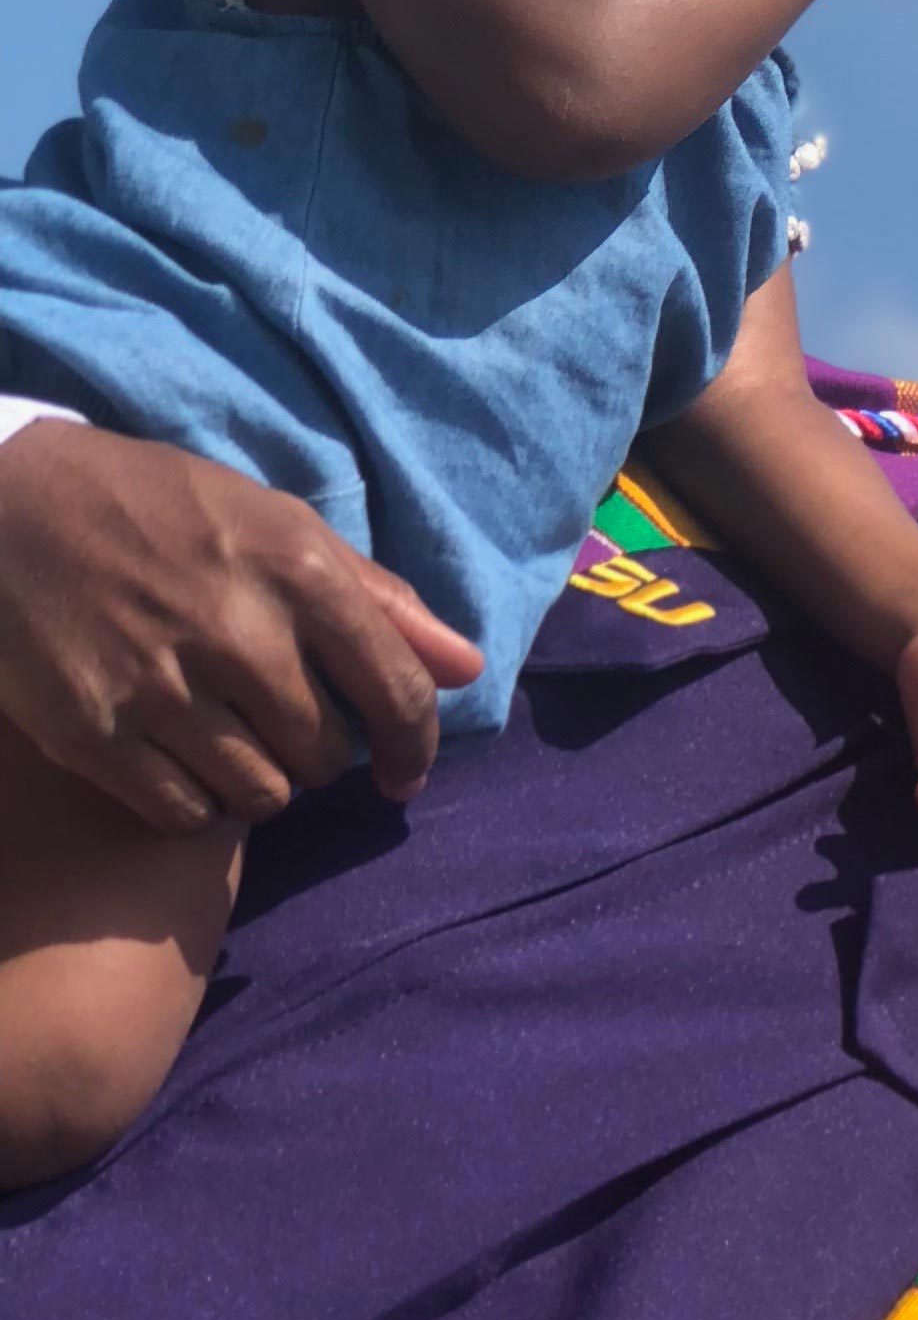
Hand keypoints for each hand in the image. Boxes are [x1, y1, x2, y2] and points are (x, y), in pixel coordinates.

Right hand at [0, 426, 482, 827]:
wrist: (4, 506)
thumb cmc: (156, 510)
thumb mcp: (273, 523)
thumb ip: (376, 598)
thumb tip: (468, 668)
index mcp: (294, 570)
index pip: (396, 694)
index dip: (412, 748)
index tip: (402, 772)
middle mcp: (237, 633)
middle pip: (326, 756)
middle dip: (315, 751)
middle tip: (272, 718)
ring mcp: (162, 689)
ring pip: (262, 795)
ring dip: (257, 780)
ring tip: (224, 735)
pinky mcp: (95, 734)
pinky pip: (188, 813)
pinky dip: (195, 801)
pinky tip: (179, 758)